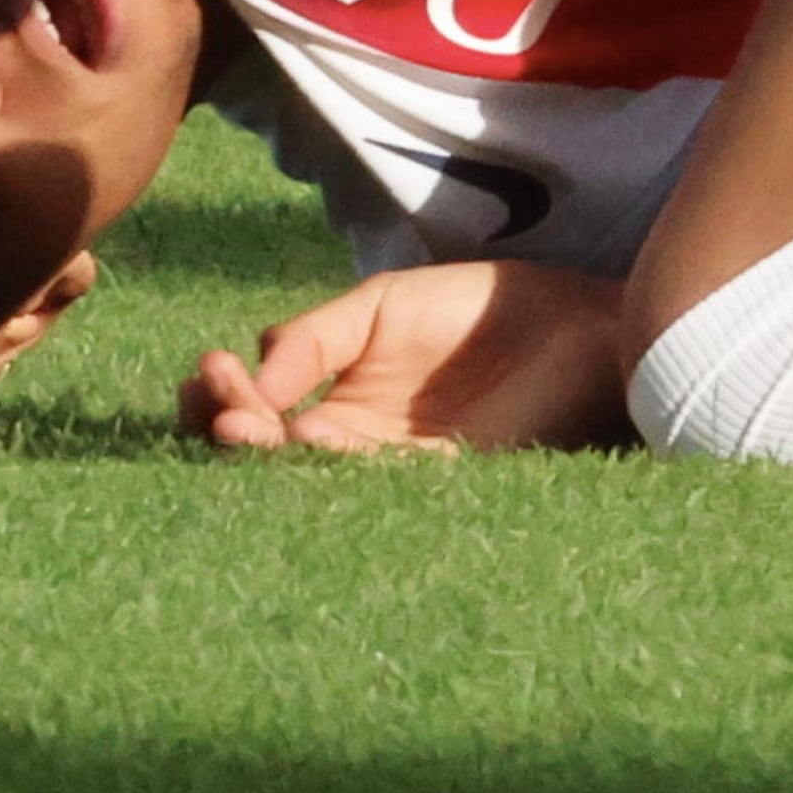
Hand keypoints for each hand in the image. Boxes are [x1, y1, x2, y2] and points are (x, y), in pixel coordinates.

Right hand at [183, 260, 636, 454]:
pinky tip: (301, 437)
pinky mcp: (435, 484)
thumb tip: (252, 378)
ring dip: (262, 454)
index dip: (220, 393)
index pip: (252, 401)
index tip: (213, 366)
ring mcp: (387, 463)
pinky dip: (325, 467)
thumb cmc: (484, 308)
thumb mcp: (382, 305)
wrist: (579, 328)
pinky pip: (366, 486)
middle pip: (263, 449)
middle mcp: (349, 433)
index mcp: (332, 385)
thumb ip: (315, 337)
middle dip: (224, 428)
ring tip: (244, 426)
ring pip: (305, 475)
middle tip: (223, 408)